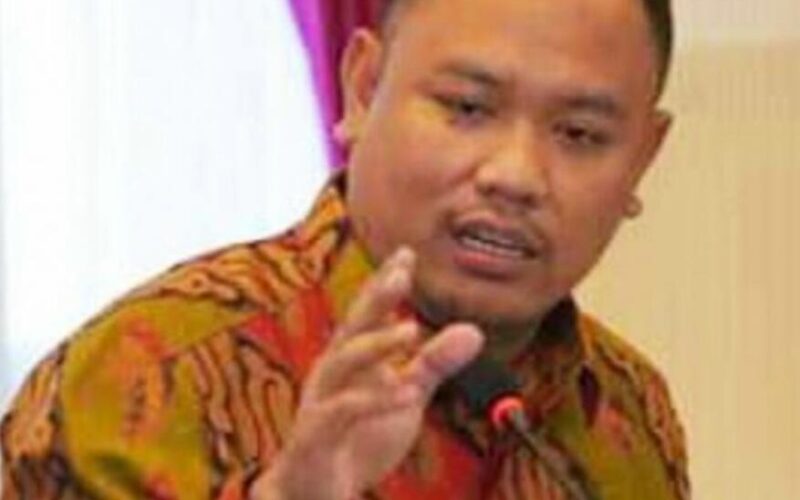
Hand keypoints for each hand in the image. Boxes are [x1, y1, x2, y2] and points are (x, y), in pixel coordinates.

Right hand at [250, 247, 483, 499]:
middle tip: (401, 272)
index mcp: (350, 359)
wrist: (315, 494)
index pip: (368, 314)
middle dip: (375, 298)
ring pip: (343, 363)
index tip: (407, 253)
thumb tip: (474, 330)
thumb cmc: (358, 438)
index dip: (385, 283)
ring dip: (377, 345)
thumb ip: (434, 364)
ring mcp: (320, 401)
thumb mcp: (405, 395)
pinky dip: (373, 400)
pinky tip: (405, 392)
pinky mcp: (315, 436)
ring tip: (413, 330)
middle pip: (352, 327)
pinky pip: (341, 412)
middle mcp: (332, 373)